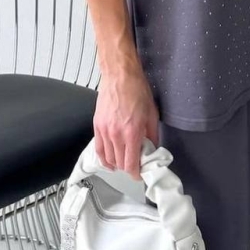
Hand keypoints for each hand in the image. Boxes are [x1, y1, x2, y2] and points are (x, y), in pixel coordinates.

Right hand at [93, 62, 159, 180]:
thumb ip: (152, 135)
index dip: (136, 173)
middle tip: (136, 164)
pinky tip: (109, 161)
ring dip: (117, 164)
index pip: (131, 164)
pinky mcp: (97, 126)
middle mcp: (116, 135)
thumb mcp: (152, 113)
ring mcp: (104, 131)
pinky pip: (98, 149)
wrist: (120, 75)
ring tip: (124, 161)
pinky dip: (103, 158)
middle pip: (120, 163)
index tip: (140, 173)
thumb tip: (152, 148)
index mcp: (132, 132)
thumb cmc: (137, 90)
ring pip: (108, 159)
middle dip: (129, 167)